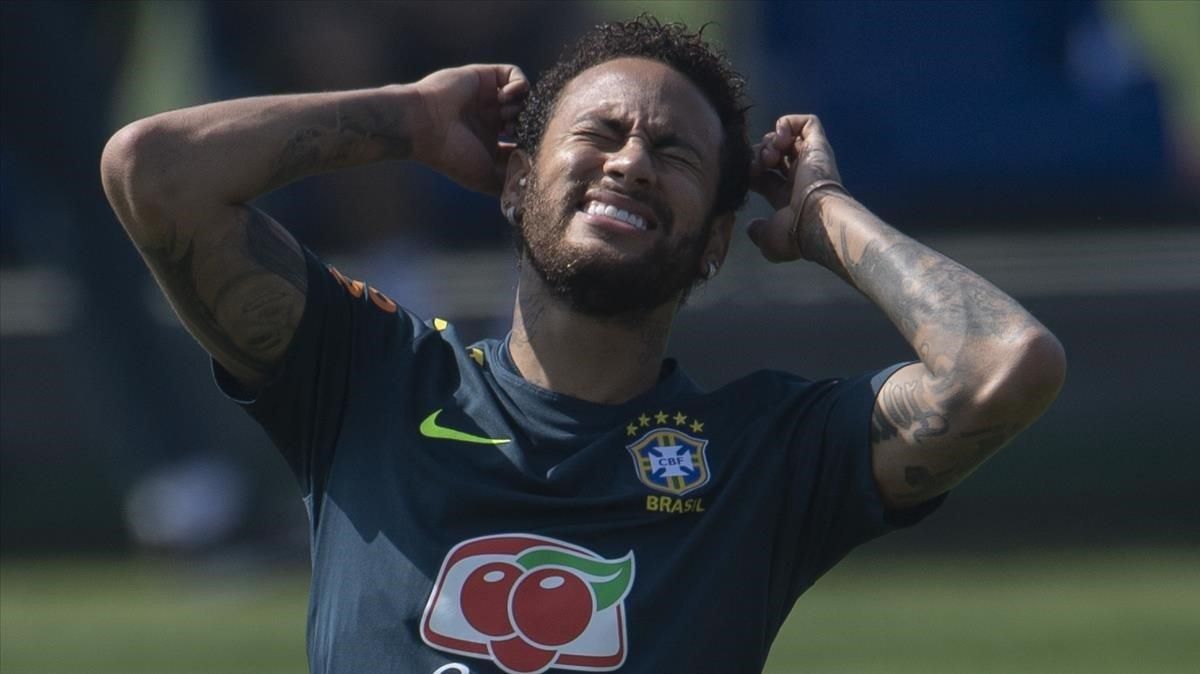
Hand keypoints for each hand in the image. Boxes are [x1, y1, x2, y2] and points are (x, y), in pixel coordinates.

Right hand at [413, 64, 528, 195]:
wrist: (424, 125)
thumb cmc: (452, 156)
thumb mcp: (485, 178)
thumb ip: (509, 181)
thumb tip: (533, 183)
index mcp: (489, 142)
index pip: (522, 140)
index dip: (530, 143)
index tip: (530, 150)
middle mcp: (490, 119)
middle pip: (526, 116)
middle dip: (529, 124)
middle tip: (519, 132)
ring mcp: (488, 98)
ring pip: (523, 96)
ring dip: (522, 106)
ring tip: (506, 117)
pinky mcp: (485, 76)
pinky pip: (514, 74)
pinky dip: (519, 85)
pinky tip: (507, 97)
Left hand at [746, 114, 843, 261]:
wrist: (816, 219)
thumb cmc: (795, 232)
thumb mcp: (769, 239)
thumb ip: (758, 232)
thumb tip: (751, 228)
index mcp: (789, 196)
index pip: (766, 175)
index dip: (752, 171)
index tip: (747, 177)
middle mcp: (801, 176)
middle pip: (773, 154)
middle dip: (759, 155)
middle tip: (757, 167)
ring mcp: (811, 159)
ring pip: (786, 137)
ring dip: (770, 141)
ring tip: (770, 157)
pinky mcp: (819, 145)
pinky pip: (807, 122)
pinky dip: (788, 125)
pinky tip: (780, 139)